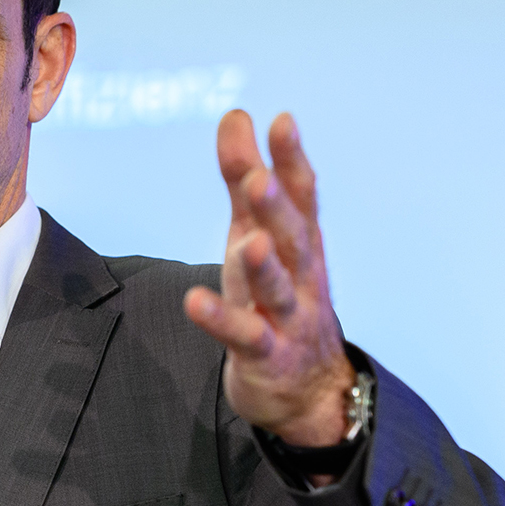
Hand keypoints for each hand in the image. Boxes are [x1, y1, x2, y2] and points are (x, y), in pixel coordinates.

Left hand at [184, 110, 355, 449]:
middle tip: (259, 179)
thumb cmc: (277, 297)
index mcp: (299, 243)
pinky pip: (245, 336)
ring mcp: (287, 318)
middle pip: (292, 238)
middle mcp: (300, 276)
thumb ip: (245, 178)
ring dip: (264, 266)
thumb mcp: (256, 232)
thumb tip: (236, 115)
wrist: (308, 390)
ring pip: (278, 289)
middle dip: (277, 209)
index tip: (282, 121)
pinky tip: (196, 302)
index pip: (302, 196)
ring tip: (250, 242)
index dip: (292, 160)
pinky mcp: (266, 355)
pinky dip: (222, 319)